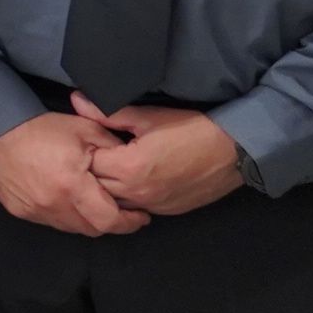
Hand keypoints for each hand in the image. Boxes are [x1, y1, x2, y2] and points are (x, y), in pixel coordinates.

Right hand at [0, 108, 145, 235]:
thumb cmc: (41, 129)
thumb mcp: (85, 130)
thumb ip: (113, 149)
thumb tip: (132, 165)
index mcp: (73, 186)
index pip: (109, 220)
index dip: (129, 222)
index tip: (141, 216)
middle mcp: (53, 204)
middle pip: (93, 229)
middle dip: (110, 222)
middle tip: (120, 210)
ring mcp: (35, 211)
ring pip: (72, 228)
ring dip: (86, 219)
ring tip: (92, 203)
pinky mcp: (21, 212)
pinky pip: (51, 221)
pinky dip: (64, 215)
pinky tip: (66, 199)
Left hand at [76, 95, 246, 217]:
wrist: (235, 150)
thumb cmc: (191, 129)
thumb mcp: (148, 117)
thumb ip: (108, 114)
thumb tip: (76, 101)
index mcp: (128, 168)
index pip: (87, 165)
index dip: (84, 152)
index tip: (88, 142)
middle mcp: (137, 192)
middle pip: (96, 187)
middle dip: (91, 172)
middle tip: (98, 155)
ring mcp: (152, 205)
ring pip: (114, 202)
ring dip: (108, 188)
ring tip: (113, 169)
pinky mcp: (167, 211)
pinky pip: (136, 208)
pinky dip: (128, 197)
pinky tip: (132, 182)